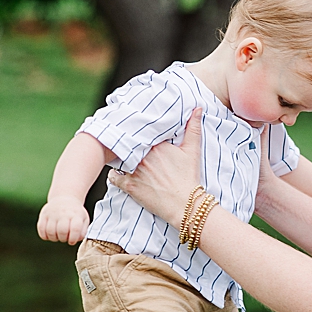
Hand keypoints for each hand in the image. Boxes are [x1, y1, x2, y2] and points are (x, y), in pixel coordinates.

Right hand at [37, 196, 89, 243]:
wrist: (64, 199)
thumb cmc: (75, 214)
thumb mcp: (83, 220)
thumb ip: (83, 232)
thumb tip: (77, 239)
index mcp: (76, 215)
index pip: (75, 229)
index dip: (73, 239)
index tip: (71, 241)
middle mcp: (64, 213)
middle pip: (62, 231)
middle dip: (63, 239)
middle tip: (64, 237)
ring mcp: (53, 213)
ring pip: (50, 231)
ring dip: (54, 238)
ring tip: (57, 235)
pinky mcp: (43, 215)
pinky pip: (41, 229)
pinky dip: (44, 235)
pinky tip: (49, 234)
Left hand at [108, 107, 203, 226]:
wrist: (185, 204)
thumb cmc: (189, 177)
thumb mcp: (192, 151)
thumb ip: (193, 128)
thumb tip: (198, 108)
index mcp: (156, 144)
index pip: (141, 132)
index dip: (139, 132)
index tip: (137, 132)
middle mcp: (143, 155)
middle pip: (128, 144)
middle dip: (127, 143)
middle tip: (126, 143)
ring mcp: (134, 171)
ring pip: (119, 158)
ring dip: (120, 158)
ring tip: (121, 157)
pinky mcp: (129, 185)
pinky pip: (114, 177)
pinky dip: (114, 174)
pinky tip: (118, 173)